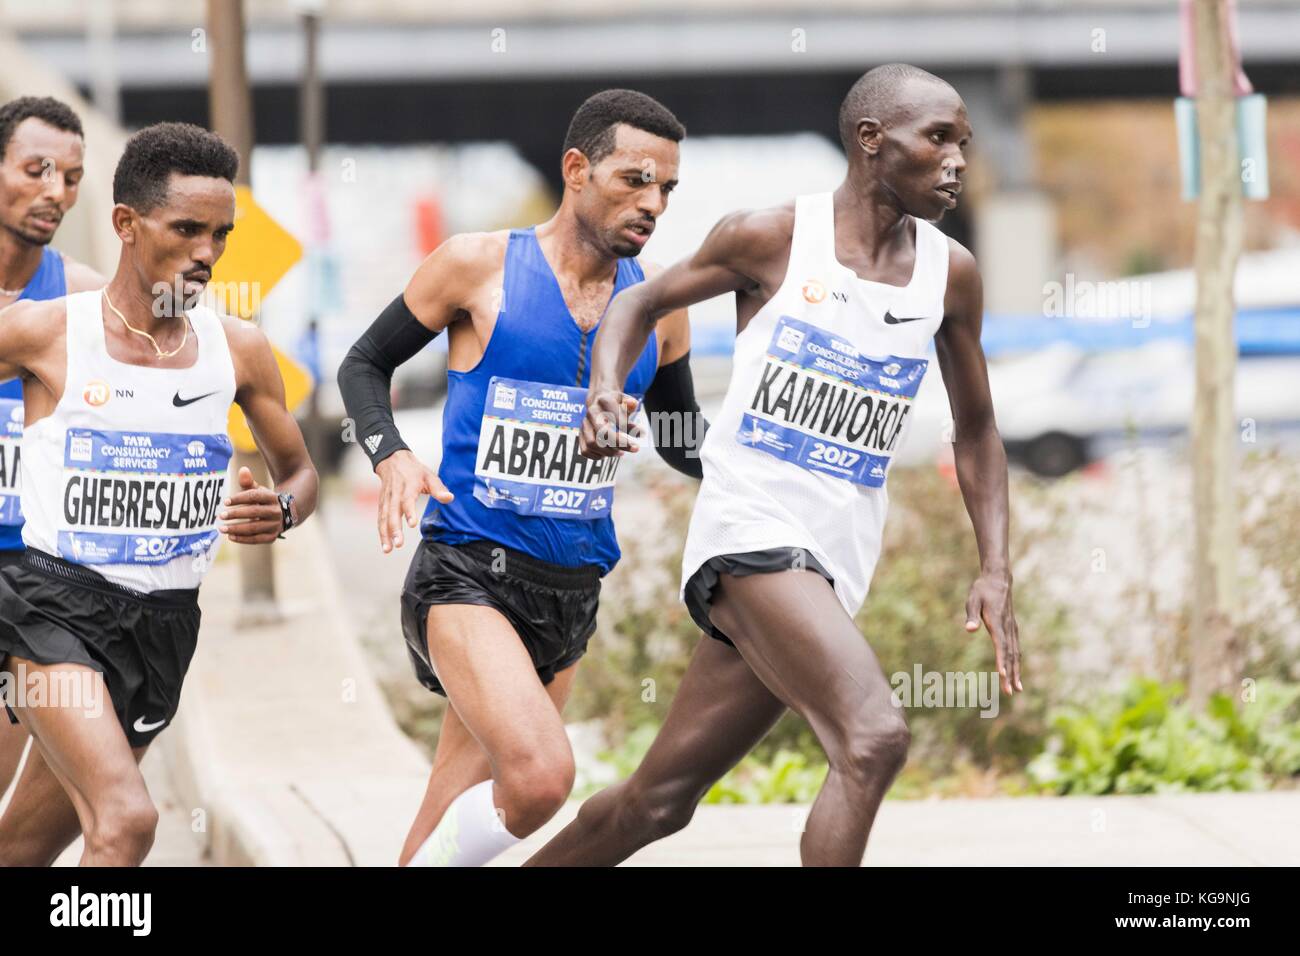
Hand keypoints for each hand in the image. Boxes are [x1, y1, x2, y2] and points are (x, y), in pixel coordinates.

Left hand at [218, 466, 286, 544]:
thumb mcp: (258, 491)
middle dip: (235, 514)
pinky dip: (243, 539)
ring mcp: (274, 525)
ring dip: (236, 528)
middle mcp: (275, 511)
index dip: (239, 498)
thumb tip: (243, 469)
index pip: (254, 496)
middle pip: (254, 512)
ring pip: (254, 528)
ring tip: (222, 528)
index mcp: (272, 497)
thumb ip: (248, 482)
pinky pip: (256, 539)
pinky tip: (231, 537)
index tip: (225, 501)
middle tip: (221, 516)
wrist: (283, 515)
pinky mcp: (272, 536)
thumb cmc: (264, 501)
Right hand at [374, 449, 452, 553]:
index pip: (407, 500)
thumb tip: (450, 498)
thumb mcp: (429, 476)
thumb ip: (439, 489)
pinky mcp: (382, 505)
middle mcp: (395, 494)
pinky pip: (380, 520)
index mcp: (407, 486)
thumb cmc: (414, 470)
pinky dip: (381, 533)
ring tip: (388, 549)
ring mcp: (386, 500)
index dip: (409, 512)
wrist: (393, 460)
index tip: (412, 524)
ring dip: (385, 535)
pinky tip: (385, 546)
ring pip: (384, 518)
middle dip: (394, 529)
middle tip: (398, 544)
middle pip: (393, 513)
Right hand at [579, 386, 642, 458]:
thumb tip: (635, 411)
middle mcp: (592, 412)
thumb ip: (631, 406)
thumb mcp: (625, 400)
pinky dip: (598, 456)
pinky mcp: (581, 435)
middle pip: (602, 432)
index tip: (639, 433)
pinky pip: (585, 451)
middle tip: (634, 448)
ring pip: (592, 443)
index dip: (626, 427)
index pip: (613, 416)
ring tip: (621, 452)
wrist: (598, 400)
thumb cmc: (616, 403)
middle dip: (619, 443)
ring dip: (609, 452)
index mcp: (604, 401)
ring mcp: (584, 424)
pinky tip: (610, 453)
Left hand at [965, 569, 1021, 695]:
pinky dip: (1016, 663)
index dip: (1001, 660)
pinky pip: (1015, 649)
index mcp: (997, 621)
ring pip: (1015, 654)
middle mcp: (1008, 628)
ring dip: (1015, 672)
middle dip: (1010, 674)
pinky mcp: (1012, 630)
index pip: (1000, 644)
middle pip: (1010, 654)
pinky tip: (1015, 674)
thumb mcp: (972, 599)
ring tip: (1016, 689)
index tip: (1001, 675)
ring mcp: (1012, 629)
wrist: (999, 580)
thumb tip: (969, 629)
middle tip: (1009, 692)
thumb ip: (971, 614)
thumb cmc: (982, 590)